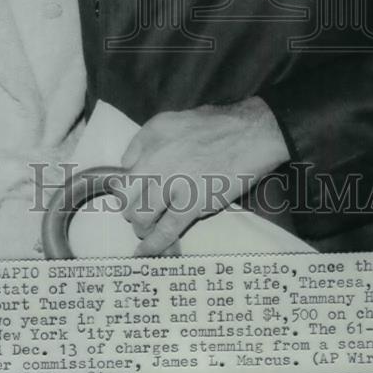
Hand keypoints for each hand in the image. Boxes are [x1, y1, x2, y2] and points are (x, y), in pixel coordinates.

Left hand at [120, 97, 289, 255]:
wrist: (250, 135)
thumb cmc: (214, 126)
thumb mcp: (170, 120)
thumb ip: (145, 140)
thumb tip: (128, 164)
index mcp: (150, 139)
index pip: (122, 171)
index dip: (124, 187)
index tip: (130, 195)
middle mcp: (156, 161)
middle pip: (126, 196)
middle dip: (129, 208)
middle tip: (138, 212)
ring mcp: (173, 184)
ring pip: (141, 215)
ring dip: (140, 226)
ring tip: (146, 229)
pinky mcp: (192, 205)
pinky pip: (166, 231)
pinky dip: (153, 244)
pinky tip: (145, 252)